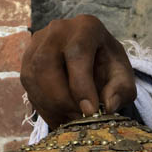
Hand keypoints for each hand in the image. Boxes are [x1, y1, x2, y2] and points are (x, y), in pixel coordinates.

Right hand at [20, 15, 136, 127]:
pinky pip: (29, 89)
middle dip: (62, 100)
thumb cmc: (110, 69)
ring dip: (52, 107)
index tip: (90, 111)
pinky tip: (61, 118)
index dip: (81, 85)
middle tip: (79, 121)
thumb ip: (121, 91)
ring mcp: (37, 45)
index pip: (77, 52)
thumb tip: (108, 106)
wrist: (94, 63)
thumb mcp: (123, 78)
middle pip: (46, 64)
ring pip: (33, 78)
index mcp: (86, 28)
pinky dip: (45, 109)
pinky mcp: (27, 63)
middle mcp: (57, 31)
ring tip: (72, 122)